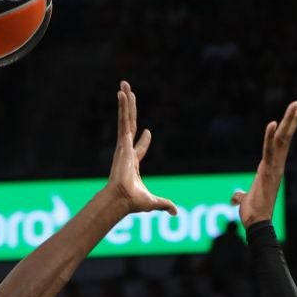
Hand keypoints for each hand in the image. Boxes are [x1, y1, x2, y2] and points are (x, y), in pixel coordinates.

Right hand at [106, 82, 176, 217]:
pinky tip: (122, 92)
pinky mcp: (122, 142)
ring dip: (125, 101)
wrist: (122, 200)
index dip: (144, 141)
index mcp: (133, 164)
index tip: (148, 132)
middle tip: (128, 96)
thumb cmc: (133, 203)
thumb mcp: (153, 202)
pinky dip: (122, 106)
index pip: (139, 149)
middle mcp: (126, 152)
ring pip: (125, 118)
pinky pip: (123, 120)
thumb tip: (175, 212)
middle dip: (130, 111)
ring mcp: (123, 145)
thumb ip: (164, 204)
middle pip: (130, 126)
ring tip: (124, 84)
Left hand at [231, 100, 296, 229]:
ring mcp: (274, 168)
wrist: (256, 224)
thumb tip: (235, 197)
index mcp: (271, 167)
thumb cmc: (253, 214)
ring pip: (282, 140)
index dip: (286, 128)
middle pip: (285, 137)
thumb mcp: (244, 200)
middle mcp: (276, 165)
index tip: (294, 114)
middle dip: (294, 120)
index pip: (280, 143)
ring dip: (289, 122)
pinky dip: (270, 137)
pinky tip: (273, 123)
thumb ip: (240, 195)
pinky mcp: (268, 172)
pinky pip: (269, 151)